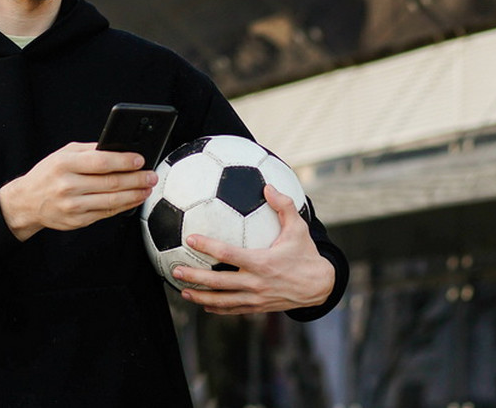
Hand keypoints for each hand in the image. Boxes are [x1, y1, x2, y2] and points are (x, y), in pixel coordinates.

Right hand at [0, 142, 156, 240]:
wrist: (26, 202)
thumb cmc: (48, 174)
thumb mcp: (64, 154)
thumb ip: (90, 150)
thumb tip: (120, 148)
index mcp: (65, 164)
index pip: (100, 162)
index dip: (123, 161)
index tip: (140, 160)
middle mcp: (68, 185)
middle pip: (110, 183)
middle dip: (136, 179)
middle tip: (151, 175)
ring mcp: (72, 206)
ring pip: (111, 200)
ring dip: (134, 194)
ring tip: (147, 188)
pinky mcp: (77, 221)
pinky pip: (106, 213)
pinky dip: (123, 206)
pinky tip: (133, 199)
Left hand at [173, 185, 334, 314]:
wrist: (319, 286)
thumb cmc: (306, 254)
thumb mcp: (298, 228)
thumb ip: (284, 206)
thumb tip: (268, 186)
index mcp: (262, 262)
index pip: (228, 253)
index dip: (208, 246)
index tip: (191, 238)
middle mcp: (256, 282)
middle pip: (218, 282)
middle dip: (195, 276)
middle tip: (176, 270)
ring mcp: (256, 298)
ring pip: (222, 300)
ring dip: (200, 296)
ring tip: (183, 291)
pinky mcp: (258, 307)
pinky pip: (233, 309)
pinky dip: (216, 308)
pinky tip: (203, 303)